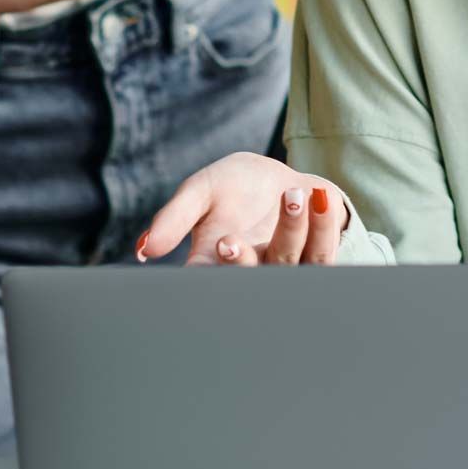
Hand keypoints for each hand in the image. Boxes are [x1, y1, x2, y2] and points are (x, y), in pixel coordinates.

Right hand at [137, 154, 350, 266]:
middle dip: (245, 258)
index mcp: (214, 268)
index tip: (216, 250)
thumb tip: (144, 249)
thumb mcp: (198, 193)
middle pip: (248, 282)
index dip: (207, 283)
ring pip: (290, 265)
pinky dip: (322, 227)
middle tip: (236, 233)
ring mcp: (284, 271)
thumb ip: (173, 218)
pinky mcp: (315, 261)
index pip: (203, 287)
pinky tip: (318, 197)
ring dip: (292, 230)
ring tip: (290, 195)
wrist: (277, 181)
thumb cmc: (231, 189)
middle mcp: (250, 276)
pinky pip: (323, 256)